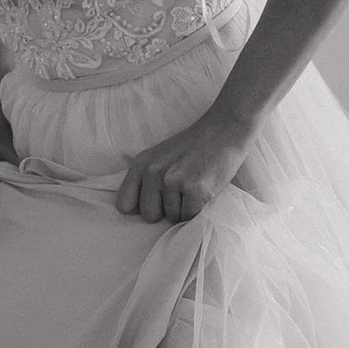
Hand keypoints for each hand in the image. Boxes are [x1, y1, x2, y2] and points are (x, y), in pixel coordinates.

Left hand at [116, 110, 252, 225]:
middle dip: (165, 211)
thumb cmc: (193, 147)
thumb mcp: (160, 155)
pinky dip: (199, 209)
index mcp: (141, 164)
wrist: (224, 130)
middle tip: (181, 192)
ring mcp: (173, 181)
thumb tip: (135, 211)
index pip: (124, 204)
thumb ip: (145, 178)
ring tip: (195, 185)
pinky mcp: (195, 189)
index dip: (141, 207)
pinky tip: (205, 189)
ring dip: (185, 208)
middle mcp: (153, 172)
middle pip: (149, 216)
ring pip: (173, 217)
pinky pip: (190, 216)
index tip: (155, 202)